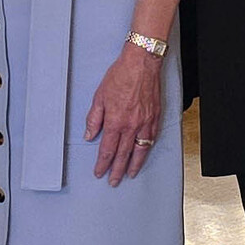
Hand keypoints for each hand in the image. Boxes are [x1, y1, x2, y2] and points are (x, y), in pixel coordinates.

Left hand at [85, 41, 162, 184]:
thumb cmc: (120, 75)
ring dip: (135, 164)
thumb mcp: (99, 96)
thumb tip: (89, 134)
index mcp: (115, 121)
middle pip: (123, 154)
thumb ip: (94, 118)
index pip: (107, 150)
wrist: (141, 63)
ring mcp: (145, 122)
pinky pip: (151, 137)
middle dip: (117, 170)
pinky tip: (144, 152)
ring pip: (140, 150)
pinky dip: (147, 148)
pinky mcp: (155, 116)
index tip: (99, 172)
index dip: (102, 164)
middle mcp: (131, 125)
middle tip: (114, 181)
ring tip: (131, 174)